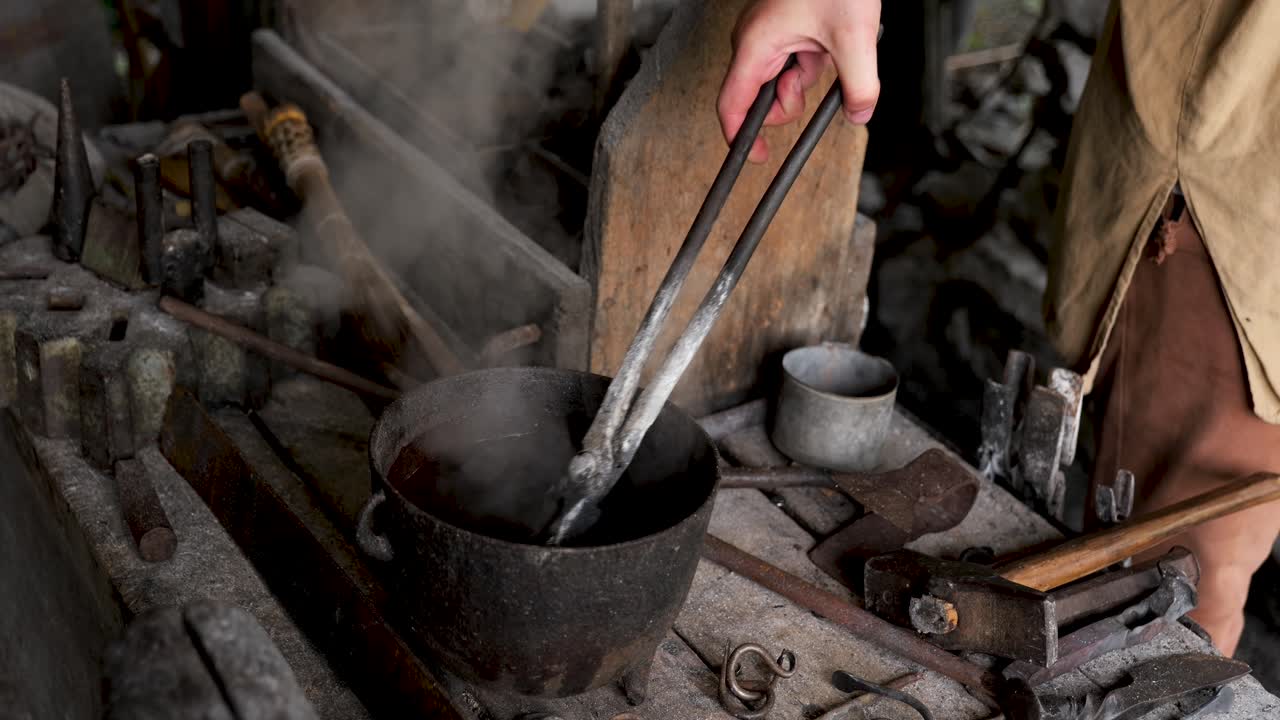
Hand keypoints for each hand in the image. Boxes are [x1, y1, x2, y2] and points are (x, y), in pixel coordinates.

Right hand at [717, 0, 881, 162]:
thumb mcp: (855, 37)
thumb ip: (859, 84)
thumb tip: (859, 113)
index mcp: (755, 45)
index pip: (732, 106)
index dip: (741, 138)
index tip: (755, 157)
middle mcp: (754, 41)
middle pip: (759, 96)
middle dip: (788, 103)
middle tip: (814, 90)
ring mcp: (767, 34)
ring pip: (780, 79)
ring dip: (804, 81)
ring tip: (827, 55)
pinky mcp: (783, 27)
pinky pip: (793, 60)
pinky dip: (811, 64)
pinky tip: (829, 47)